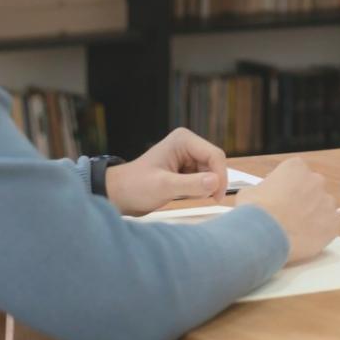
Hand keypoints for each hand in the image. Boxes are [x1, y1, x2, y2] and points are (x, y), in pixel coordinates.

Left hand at [106, 127, 227, 215]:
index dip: (220, 175)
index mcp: (183, 140)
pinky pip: (204, 179)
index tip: (217, 196)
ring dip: (205, 187)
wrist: (119, 195)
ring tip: (185, 195)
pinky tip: (184, 194)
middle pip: (215, 163)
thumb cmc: (134, 187)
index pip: (214, 155)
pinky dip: (200, 189)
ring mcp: (188, 156)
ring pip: (211, 172)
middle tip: (204, 199)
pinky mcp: (187, 169)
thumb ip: (190, 184)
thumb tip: (216, 182)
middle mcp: (188, 145)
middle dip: (212, 182)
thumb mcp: (163, 187)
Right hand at [235, 158, 339, 264]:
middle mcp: (315, 180)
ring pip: (322, 206)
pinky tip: (304, 237)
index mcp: (295, 168)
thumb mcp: (248, 193)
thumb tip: (260, 196)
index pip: (295, 172)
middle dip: (302, 199)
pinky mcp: (333, 222)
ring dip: (312, 215)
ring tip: (295, 229)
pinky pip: (329, 224)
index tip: (279, 197)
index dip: (286, 186)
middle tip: (288, 214)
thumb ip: (261, 189)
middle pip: (311, 188)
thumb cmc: (255, 214)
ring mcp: (327, 201)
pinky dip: (320, 231)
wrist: (265, 237)